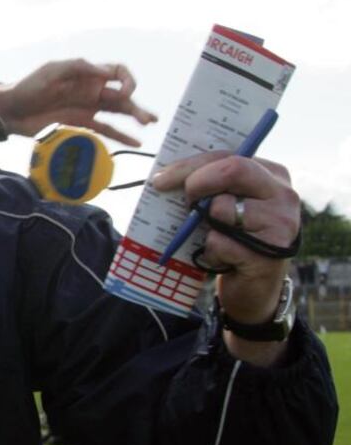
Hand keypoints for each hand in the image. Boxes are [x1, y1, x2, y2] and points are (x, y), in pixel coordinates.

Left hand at [0, 59, 156, 145]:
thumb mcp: (51, 72)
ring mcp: (87, 109)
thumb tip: (104, 72)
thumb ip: (77, 68)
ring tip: (149, 124)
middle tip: (148, 119)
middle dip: (136, 105)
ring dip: (134, 118)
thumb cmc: (28, 87)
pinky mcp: (80, 125)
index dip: (125, 79)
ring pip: (117, 113)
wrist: (10, 111)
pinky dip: (120, 136)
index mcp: (86, 75)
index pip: (116, 72)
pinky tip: (134, 143)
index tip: (125, 91)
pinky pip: (104, 130)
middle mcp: (91, 91)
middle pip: (121, 96)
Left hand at [153, 152, 298, 364]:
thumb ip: (211, 185)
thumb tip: (166, 175)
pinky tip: (223, 258)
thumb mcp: (227, 205)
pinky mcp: (269, 254)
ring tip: (216, 237)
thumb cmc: (234, 238)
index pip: (228, 156)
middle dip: (196, 183)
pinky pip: (220, 242)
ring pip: (222, 209)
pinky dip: (211, 252)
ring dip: (205, 226)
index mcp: (272, 175)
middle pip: (232, 170)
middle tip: (183, 201)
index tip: (160, 179)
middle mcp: (283, 195)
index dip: (190, 165)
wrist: (255, 288)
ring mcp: (281, 225)